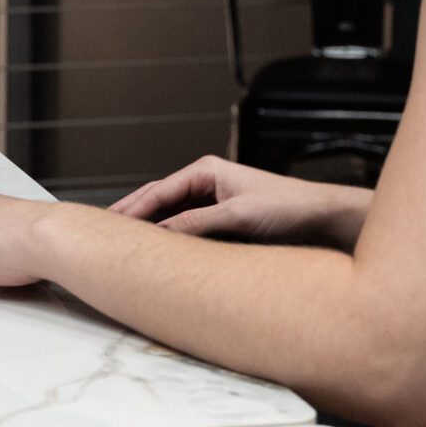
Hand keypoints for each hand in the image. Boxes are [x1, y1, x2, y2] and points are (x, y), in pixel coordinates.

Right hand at [108, 155, 370, 247]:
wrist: (325, 220)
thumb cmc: (289, 209)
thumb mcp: (239, 216)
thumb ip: (196, 224)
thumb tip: (158, 237)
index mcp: (206, 171)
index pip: (157, 191)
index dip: (130, 210)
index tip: (106, 227)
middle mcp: (206, 183)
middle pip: (157, 201)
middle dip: (130, 217)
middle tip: (100, 235)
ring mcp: (213, 202)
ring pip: (169, 217)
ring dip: (148, 230)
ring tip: (121, 247)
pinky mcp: (222, 221)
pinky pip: (186, 229)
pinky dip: (169, 240)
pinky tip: (157, 254)